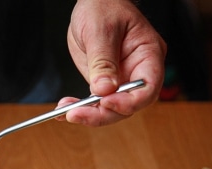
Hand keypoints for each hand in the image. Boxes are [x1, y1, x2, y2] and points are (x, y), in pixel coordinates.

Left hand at [60, 0, 166, 125]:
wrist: (93, 1)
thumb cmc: (104, 6)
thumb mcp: (101, 30)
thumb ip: (103, 61)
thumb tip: (103, 90)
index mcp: (148, 54)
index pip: (148, 88)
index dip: (130, 101)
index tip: (107, 103)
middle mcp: (137, 71)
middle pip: (128, 105)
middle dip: (103, 113)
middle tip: (77, 114)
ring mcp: (120, 79)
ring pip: (110, 109)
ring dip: (88, 114)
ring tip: (66, 111)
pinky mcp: (103, 82)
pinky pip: (95, 102)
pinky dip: (79, 108)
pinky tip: (63, 110)